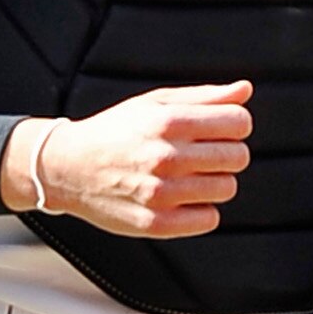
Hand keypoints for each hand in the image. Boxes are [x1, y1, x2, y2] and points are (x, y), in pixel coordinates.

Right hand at [5, 84, 252, 238]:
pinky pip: (209, 219)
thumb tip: (244, 90)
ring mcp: (161, 193)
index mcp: (168, 121)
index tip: (220, 130)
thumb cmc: (116, 131)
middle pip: (238, 157)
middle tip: (203, 155)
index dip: (235, 125)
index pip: (238, 122)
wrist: (67, 168)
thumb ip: (203, 96)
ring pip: (227, 189)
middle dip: (228, 153)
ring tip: (190, 176)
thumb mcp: (154, 103)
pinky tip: (181, 199)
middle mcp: (165, 157)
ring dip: (215, 182)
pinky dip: (201, 210)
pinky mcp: (156, 223)